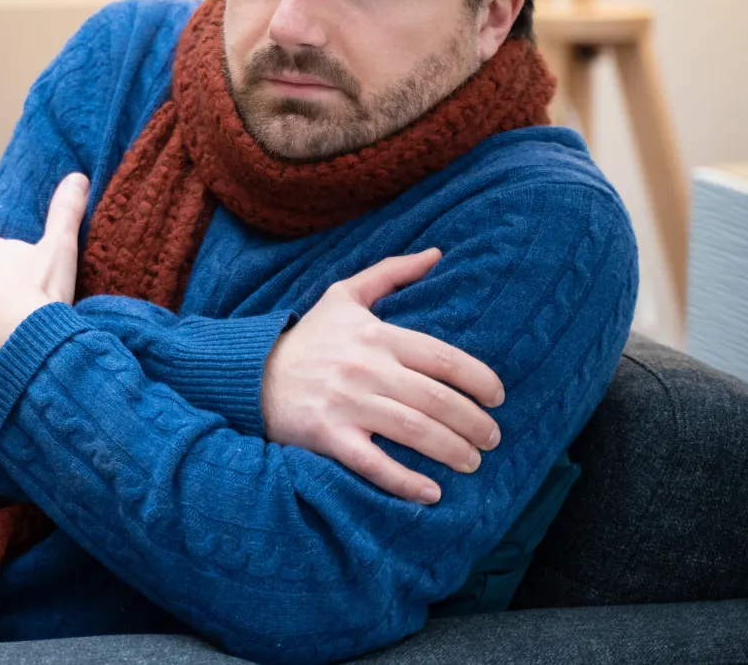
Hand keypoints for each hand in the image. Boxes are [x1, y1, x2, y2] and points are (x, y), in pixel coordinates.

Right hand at [261, 249, 505, 504]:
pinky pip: (374, 463)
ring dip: (453, 451)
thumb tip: (436, 254)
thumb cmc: (306, 338)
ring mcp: (347, 404)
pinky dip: (406, 482)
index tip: (498, 398)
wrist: (249, 374)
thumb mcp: (344, 296)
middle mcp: (365, 369)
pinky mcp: (327, 435)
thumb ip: (391, 273)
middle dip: (475, 424)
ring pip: (415, 432)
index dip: (480, 380)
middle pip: (438, 400)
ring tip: (473, 463)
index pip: (444, 358)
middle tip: (492, 439)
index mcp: (376, 335)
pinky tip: (431, 493)